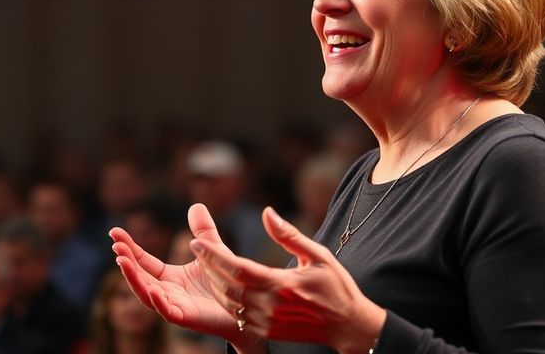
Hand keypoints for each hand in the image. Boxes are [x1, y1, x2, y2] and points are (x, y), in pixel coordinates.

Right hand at [110, 204, 265, 352]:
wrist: (246, 307)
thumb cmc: (225, 282)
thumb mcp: (211, 250)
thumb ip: (203, 230)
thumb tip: (196, 205)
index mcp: (170, 277)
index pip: (144, 261)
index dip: (129, 248)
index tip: (114, 233)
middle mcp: (168, 292)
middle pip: (140, 277)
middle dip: (126, 262)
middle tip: (116, 245)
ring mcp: (175, 305)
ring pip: (147, 294)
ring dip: (133, 279)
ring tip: (122, 261)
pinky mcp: (187, 318)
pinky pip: (167, 311)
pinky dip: (158, 302)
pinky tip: (151, 289)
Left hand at [191, 207, 385, 353]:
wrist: (348, 325)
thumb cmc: (336, 286)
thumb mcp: (318, 254)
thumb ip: (289, 235)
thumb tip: (266, 212)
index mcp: (282, 285)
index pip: (238, 269)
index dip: (214, 256)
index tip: (197, 242)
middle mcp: (271, 306)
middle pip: (228, 286)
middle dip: (209, 266)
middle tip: (196, 247)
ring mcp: (268, 322)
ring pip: (229, 302)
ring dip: (214, 282)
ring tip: (205, 262)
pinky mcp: (268, 331)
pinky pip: (238, 315)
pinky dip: (225, 299)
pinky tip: (221, 284)